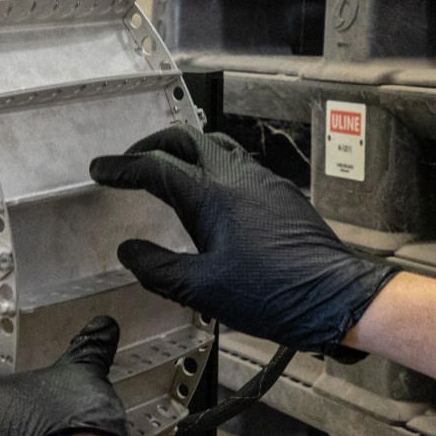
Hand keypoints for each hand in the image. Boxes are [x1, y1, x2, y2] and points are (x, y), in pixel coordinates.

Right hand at [90, 125, 396, 353]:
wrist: (334, 296)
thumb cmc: (275, 293)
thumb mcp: (202, 290)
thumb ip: (158, 269)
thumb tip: (130, 253)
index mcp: (212, 196)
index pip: (155, 169)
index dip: (122, 168)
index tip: (101, 170)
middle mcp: (238, 177)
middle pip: (186, 140)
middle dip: (152, 145)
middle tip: (132, 161)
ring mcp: (264, 182)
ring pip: (217, 147)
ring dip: (187, 151)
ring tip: (170, 169)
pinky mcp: (282, 195)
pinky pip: (240, 166)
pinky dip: (214, 167)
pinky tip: (214, 194)